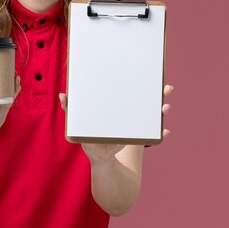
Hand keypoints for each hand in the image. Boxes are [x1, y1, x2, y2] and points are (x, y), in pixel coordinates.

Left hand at [58, 84, 173, 161]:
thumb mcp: (78, 123)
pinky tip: (165, 131)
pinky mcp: (137, 137)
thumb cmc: (88, 135)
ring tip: (166, 107)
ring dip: (162, 110)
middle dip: (158, 92)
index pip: (130, 88)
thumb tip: (62, 95)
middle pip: (146, 98)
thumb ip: (70, 109)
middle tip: (166, 87)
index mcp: (116, 103)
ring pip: (153, 114)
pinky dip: (160, 133)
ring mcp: (135, 124)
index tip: (147, 70)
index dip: (140, 79)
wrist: (99, 156)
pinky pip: (153, 134)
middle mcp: (129, 111)